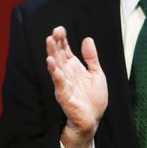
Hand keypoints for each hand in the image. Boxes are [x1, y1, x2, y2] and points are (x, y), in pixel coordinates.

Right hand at [46, 26, 107, 147]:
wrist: (93, 119)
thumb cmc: (93, 98)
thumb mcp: (97, 73)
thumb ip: (91, 57)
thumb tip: (87, 39)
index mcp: (74, 67)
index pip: (65, 50)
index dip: (62, 40)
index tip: (59, 29)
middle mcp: (66, 73)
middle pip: (59, 55)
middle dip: (56, 43)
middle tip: (54, 32)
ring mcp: (63, 83)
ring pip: (56, 65)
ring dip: (52, 53)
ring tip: (49, 41)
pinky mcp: (63, 94)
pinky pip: (58, 81)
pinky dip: (54, 72)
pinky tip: (50, 62)